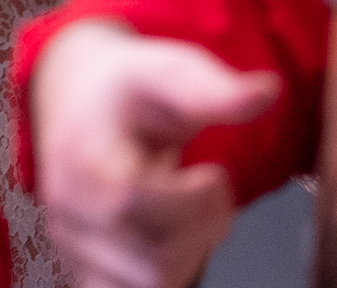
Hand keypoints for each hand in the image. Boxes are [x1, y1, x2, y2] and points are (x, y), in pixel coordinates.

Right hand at [33, 21, 278, 287]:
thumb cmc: (125, 87)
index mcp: (83, 157)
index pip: (133, 203)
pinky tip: (175, 237)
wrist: (78, 97)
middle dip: (203, 228)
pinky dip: (166, 273)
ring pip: (149, 283)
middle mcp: (69, 207)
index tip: (214, 173)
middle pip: (151, 257)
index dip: (192, 199)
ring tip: (191, 211)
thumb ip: (214, 89)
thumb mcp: (169, 70)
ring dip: (189, 252)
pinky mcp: (82, 265)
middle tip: (213, 194)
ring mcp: (73, 241)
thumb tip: (267, 91)